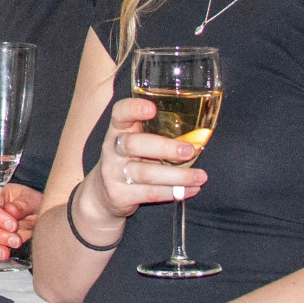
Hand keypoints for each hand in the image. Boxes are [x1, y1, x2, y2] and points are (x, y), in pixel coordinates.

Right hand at [93, 96, 205, 218]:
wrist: (103, 193)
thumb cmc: (130, 160)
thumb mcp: (137, 142)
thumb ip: (158, 135)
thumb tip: (199, 137)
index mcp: (119, 130)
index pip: (120, 113)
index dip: (133, 109)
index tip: (152, 108)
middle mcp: (112, 149)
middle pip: (133, 145)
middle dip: (164, 148)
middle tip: (189, 151)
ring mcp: (113, 172)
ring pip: (145, 173)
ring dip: (177, 176)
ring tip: (200, 176)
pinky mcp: (119, 194)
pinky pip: (150, 193)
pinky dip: (173, 192)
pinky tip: (191, 190)